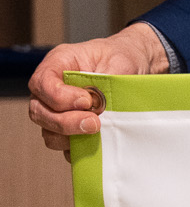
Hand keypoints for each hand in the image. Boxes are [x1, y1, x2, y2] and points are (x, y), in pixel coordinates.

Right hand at [28, 24, 169, 152]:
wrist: (134, 65)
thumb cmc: (121, 57)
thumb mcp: (119, 61)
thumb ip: (107, 82)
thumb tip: (100, 107)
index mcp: (58, 63)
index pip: (42, 83)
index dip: (60, 97)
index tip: (87, 101)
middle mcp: (50, 89)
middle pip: (39, 112)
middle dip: (66, 122)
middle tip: (94, 123)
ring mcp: (57, 111)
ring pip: (49, 133)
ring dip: (72, 137)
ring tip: (98, 130)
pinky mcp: (69, 129)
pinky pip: (65, 146)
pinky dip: (80, 149)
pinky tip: (99, 141)